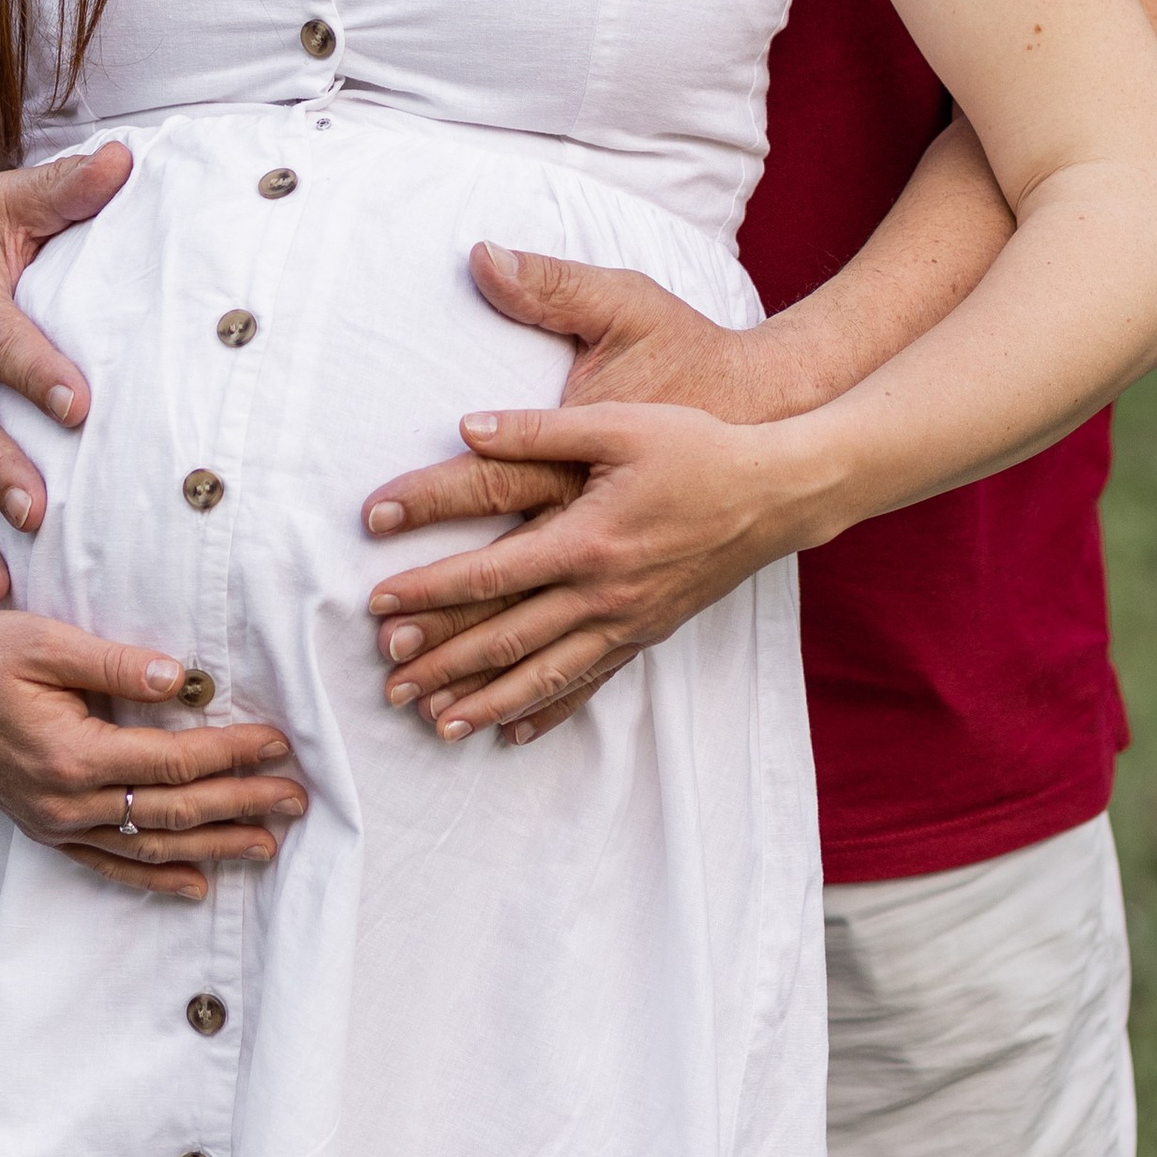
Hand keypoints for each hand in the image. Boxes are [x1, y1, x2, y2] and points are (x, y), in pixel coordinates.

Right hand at [0, 610, 309, 902]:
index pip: (174, 760)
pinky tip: (194, 885)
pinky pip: (108, 864)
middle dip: (241, 805)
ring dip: (213, 847)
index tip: (279, 743)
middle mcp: (67, 801)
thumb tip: (185, 678)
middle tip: (297, 799)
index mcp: (73, 753)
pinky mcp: (44, 828)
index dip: (232, 753)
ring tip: (267, 845)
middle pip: (173, 811)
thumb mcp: (47, 642)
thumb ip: (118, 664)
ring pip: (149, 846)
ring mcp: (54, 822)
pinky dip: (154, 878)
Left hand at [359, 241, 833, 736]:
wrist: (778, 492)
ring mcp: (629, 622)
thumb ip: (537, 429)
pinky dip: (548, 711)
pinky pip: (591, 683)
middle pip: (507, 639)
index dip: (429, 591)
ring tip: (435, 725)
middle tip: (388, 683)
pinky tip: (514, 733)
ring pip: (544, 674)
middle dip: (443, 663)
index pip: (490, 574)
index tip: (378, 605)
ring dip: (485, 702)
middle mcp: (604, 594)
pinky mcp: (649, 633)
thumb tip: (464, 429)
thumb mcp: (617, 424)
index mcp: (588, 541)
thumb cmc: (698, 449)